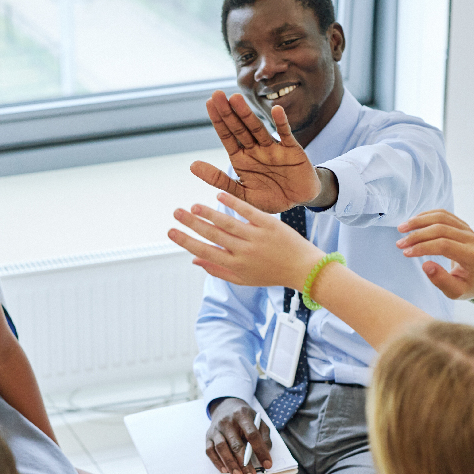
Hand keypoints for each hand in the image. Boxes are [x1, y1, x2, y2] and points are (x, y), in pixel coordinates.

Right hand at [168, 191, 321, 289]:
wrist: (303, 269)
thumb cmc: (271, 274)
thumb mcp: (243, 279)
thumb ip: (217, 270)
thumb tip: (193, 261)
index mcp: (236, 265)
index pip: (205, 252)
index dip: (186, 241)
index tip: (170, 232)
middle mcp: (244, 252)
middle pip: (213, 235)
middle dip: (192, 224)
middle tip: (176, 212)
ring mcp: (257, 237)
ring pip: (228, 223)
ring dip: (208, 213)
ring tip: (193, 205)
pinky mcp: (270, 224)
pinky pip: (248, 211)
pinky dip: (233, 203)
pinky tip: (219, 195)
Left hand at [191, 91, 323, 213]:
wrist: (298, 201)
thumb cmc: (269, 197)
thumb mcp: (241, 193)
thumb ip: (218, 179)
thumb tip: (191, 165)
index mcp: (242, 158)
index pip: (227, 136)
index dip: (218, 120)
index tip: (209, 103)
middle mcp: (256, 149)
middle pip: (239, 128)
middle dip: (228, 112)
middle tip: (217, 94)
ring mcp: (273, 148)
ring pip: (258, 129)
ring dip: (247, 115)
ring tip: (235, 99)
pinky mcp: (292, 150)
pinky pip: (286, 135)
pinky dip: (282, 123)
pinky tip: (276, 109)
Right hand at [205, 397, 272, 473]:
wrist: (225, 406)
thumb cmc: (245, 417)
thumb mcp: (259, 421)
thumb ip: (264, 436)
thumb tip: (265, 455)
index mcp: (242, 415)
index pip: (252, 434)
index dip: (260, 450)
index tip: (267, 464)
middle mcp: (227, 421)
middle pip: (235, 444)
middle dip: (244, 464)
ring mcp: (216, 429)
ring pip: (221, 448)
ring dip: (230, 464)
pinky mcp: (208, 436)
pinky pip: (210, 451)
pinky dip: (217, 462)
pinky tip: (225, 470)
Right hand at [396, 210, 473, 300]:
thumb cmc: (467, 284)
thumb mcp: (456, 291)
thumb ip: (441, 281)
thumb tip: (426, 265)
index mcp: (471, 256)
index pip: (444, 245)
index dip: (422, 247)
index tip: (406, 253)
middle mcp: (471, 239)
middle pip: (441, 229)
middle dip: (416, 235)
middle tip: (399, 244)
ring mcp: (467, 229)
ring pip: (440, 217)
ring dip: (418, 221)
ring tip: (401, 229)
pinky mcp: (461, 224)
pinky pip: (442, 214)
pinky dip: (425, 216)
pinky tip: (412, 222)